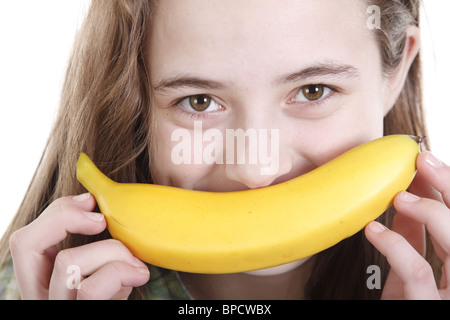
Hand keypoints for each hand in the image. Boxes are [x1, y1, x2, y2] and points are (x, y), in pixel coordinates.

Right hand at [9, 193, 149, 299]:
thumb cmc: (117, 302)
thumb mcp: (106, 274)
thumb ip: (99, 251)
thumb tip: (96, 204)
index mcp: (43, 284)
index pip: (26, 240)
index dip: (56, 212)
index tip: (91, 202)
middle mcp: (41, 299)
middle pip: (25, 243)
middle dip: (66, 217)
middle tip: (101, 219)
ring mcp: (57, 310)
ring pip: (66, 263)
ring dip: (111, 251)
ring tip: (135, 263)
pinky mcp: (80, 317)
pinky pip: (90, 288)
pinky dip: (119, 271)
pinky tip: (138, 274)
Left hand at [365, 151, 449, 299]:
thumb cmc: (407, 305)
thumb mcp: (407, 275)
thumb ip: (411, 241)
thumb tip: (403, 200)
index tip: (428, 162)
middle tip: (422, 160)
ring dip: (431, 213)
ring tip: (399, 196)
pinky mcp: (433, 309)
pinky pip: (419, 272)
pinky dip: (396, 246)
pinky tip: (374, 230)